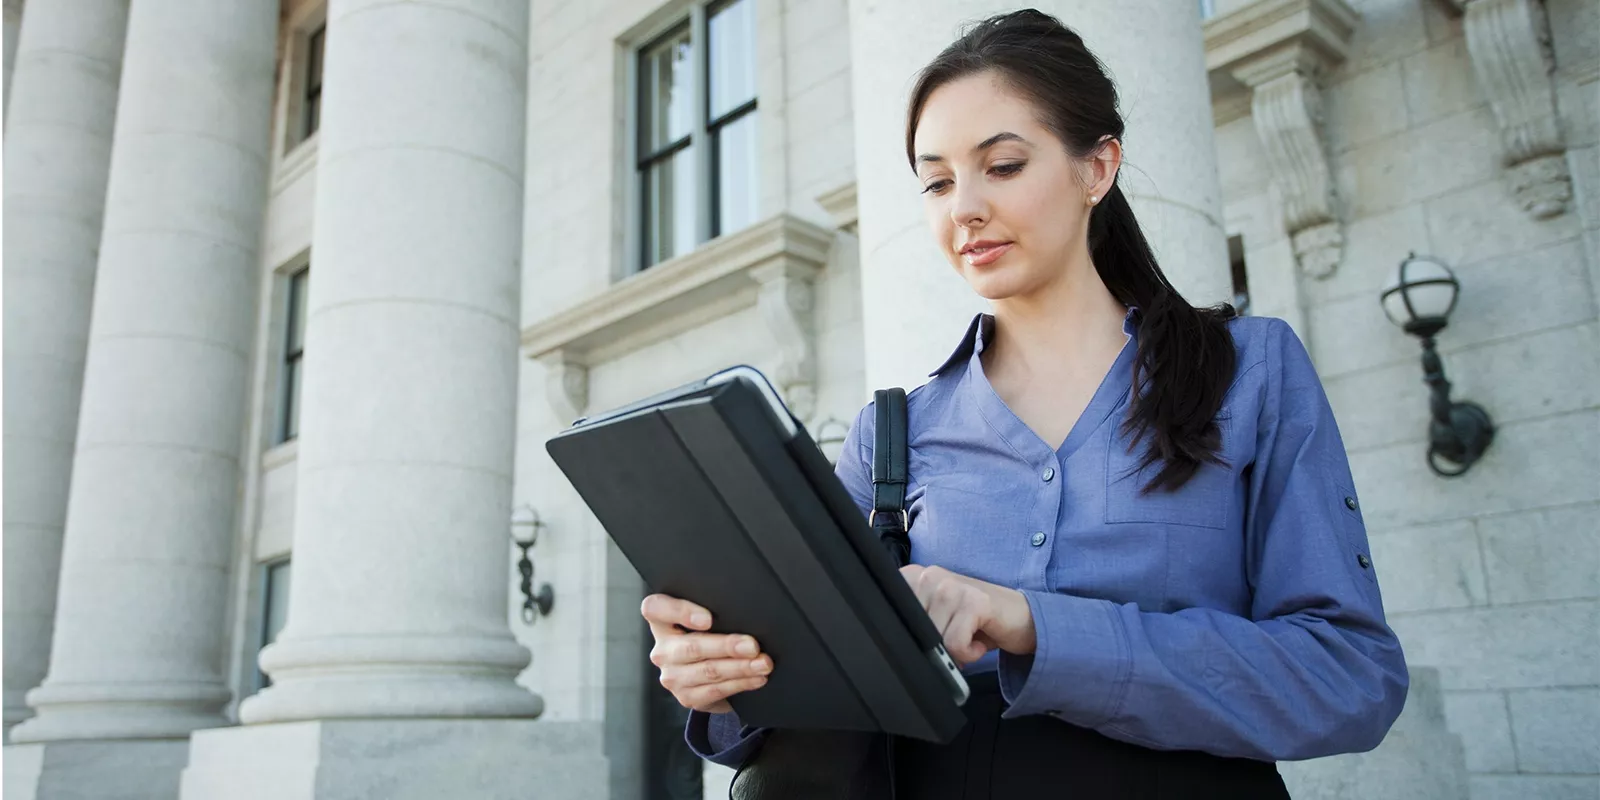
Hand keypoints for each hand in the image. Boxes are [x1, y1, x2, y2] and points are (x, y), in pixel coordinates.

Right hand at [641, 594, 772, 713]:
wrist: (705, 675)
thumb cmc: (709, 637)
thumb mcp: (708, 621)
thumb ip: (715, 613)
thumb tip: (746, 612)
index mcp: (661, 622)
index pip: (655, 609)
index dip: (680, 611)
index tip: (708, 619)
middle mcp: (662, 650)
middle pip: (692, 646)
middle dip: (727, 646)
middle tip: (752, 646)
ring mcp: (672, 676)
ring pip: (708, 671)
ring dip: (741, 668)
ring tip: (762, 663)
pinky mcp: (686, 697)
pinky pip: (716, 690)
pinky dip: (740, 683)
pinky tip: (756, 678)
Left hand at [900, 565, 1036, 665]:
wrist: (1021, 617)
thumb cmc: (976, 621)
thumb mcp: (936, 619)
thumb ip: (912, 624)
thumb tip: (893, 650)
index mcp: (914, 577)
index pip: (890, 616)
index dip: (909, 637)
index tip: (933, 635)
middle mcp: (929, 576)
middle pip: (912, 631)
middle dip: (934, 647)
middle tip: (957, 637)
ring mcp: (951, 586)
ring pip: (933, 640)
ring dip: (955, 652)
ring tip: (970, 636)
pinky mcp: (974, 601)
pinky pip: (955, 644)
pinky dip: (970, 654)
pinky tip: (980, 640)